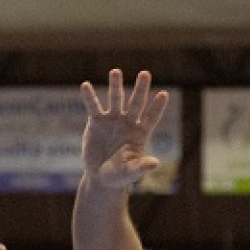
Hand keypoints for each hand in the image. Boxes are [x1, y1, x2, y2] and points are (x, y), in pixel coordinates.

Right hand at [79, 69, 170, 190]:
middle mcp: (128, 122)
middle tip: (145, 73)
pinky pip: (93, 107)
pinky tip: (85, 86)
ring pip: (115, 99)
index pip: (151, 117)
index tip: (164, 94)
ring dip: (116, 86)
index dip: (157, 107)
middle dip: (141, 88)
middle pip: (136, 102)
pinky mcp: (96, 122)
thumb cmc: (120, 176)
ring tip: (115, 71)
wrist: (101, 177)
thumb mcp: (131, 172)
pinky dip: (89, 97)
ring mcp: (112, 120)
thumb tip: (155, 163)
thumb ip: (141, 166)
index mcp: (140, 133)